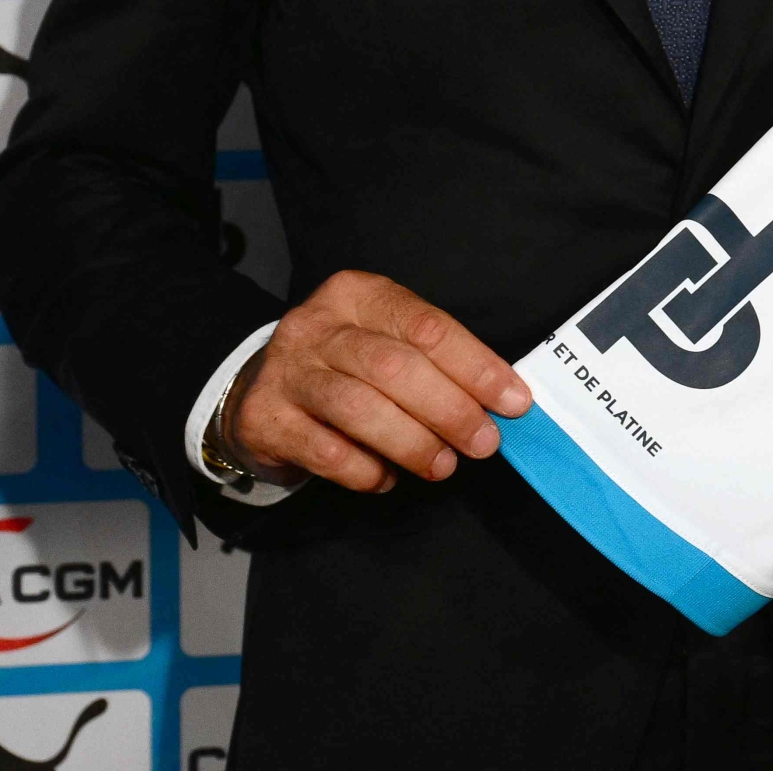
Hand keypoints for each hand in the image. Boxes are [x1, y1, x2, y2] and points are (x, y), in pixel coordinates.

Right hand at [218, 270, 530, 494]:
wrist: (258, 385)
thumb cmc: (345, 363)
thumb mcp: (386, 338)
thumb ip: (435, 361)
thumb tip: (501, 401)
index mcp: (359, 295)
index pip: (428, 327)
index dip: (477, 367)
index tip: (515, 402)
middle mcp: (317, 325)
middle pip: (394, 368)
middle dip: (450, 410)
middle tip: (484, 442)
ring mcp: (286, 371)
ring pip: (359, 409)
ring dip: (412, 444)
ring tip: (442, 465)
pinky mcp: (264, 418)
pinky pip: (326, 451)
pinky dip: (365, 470)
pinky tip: (386, 478)